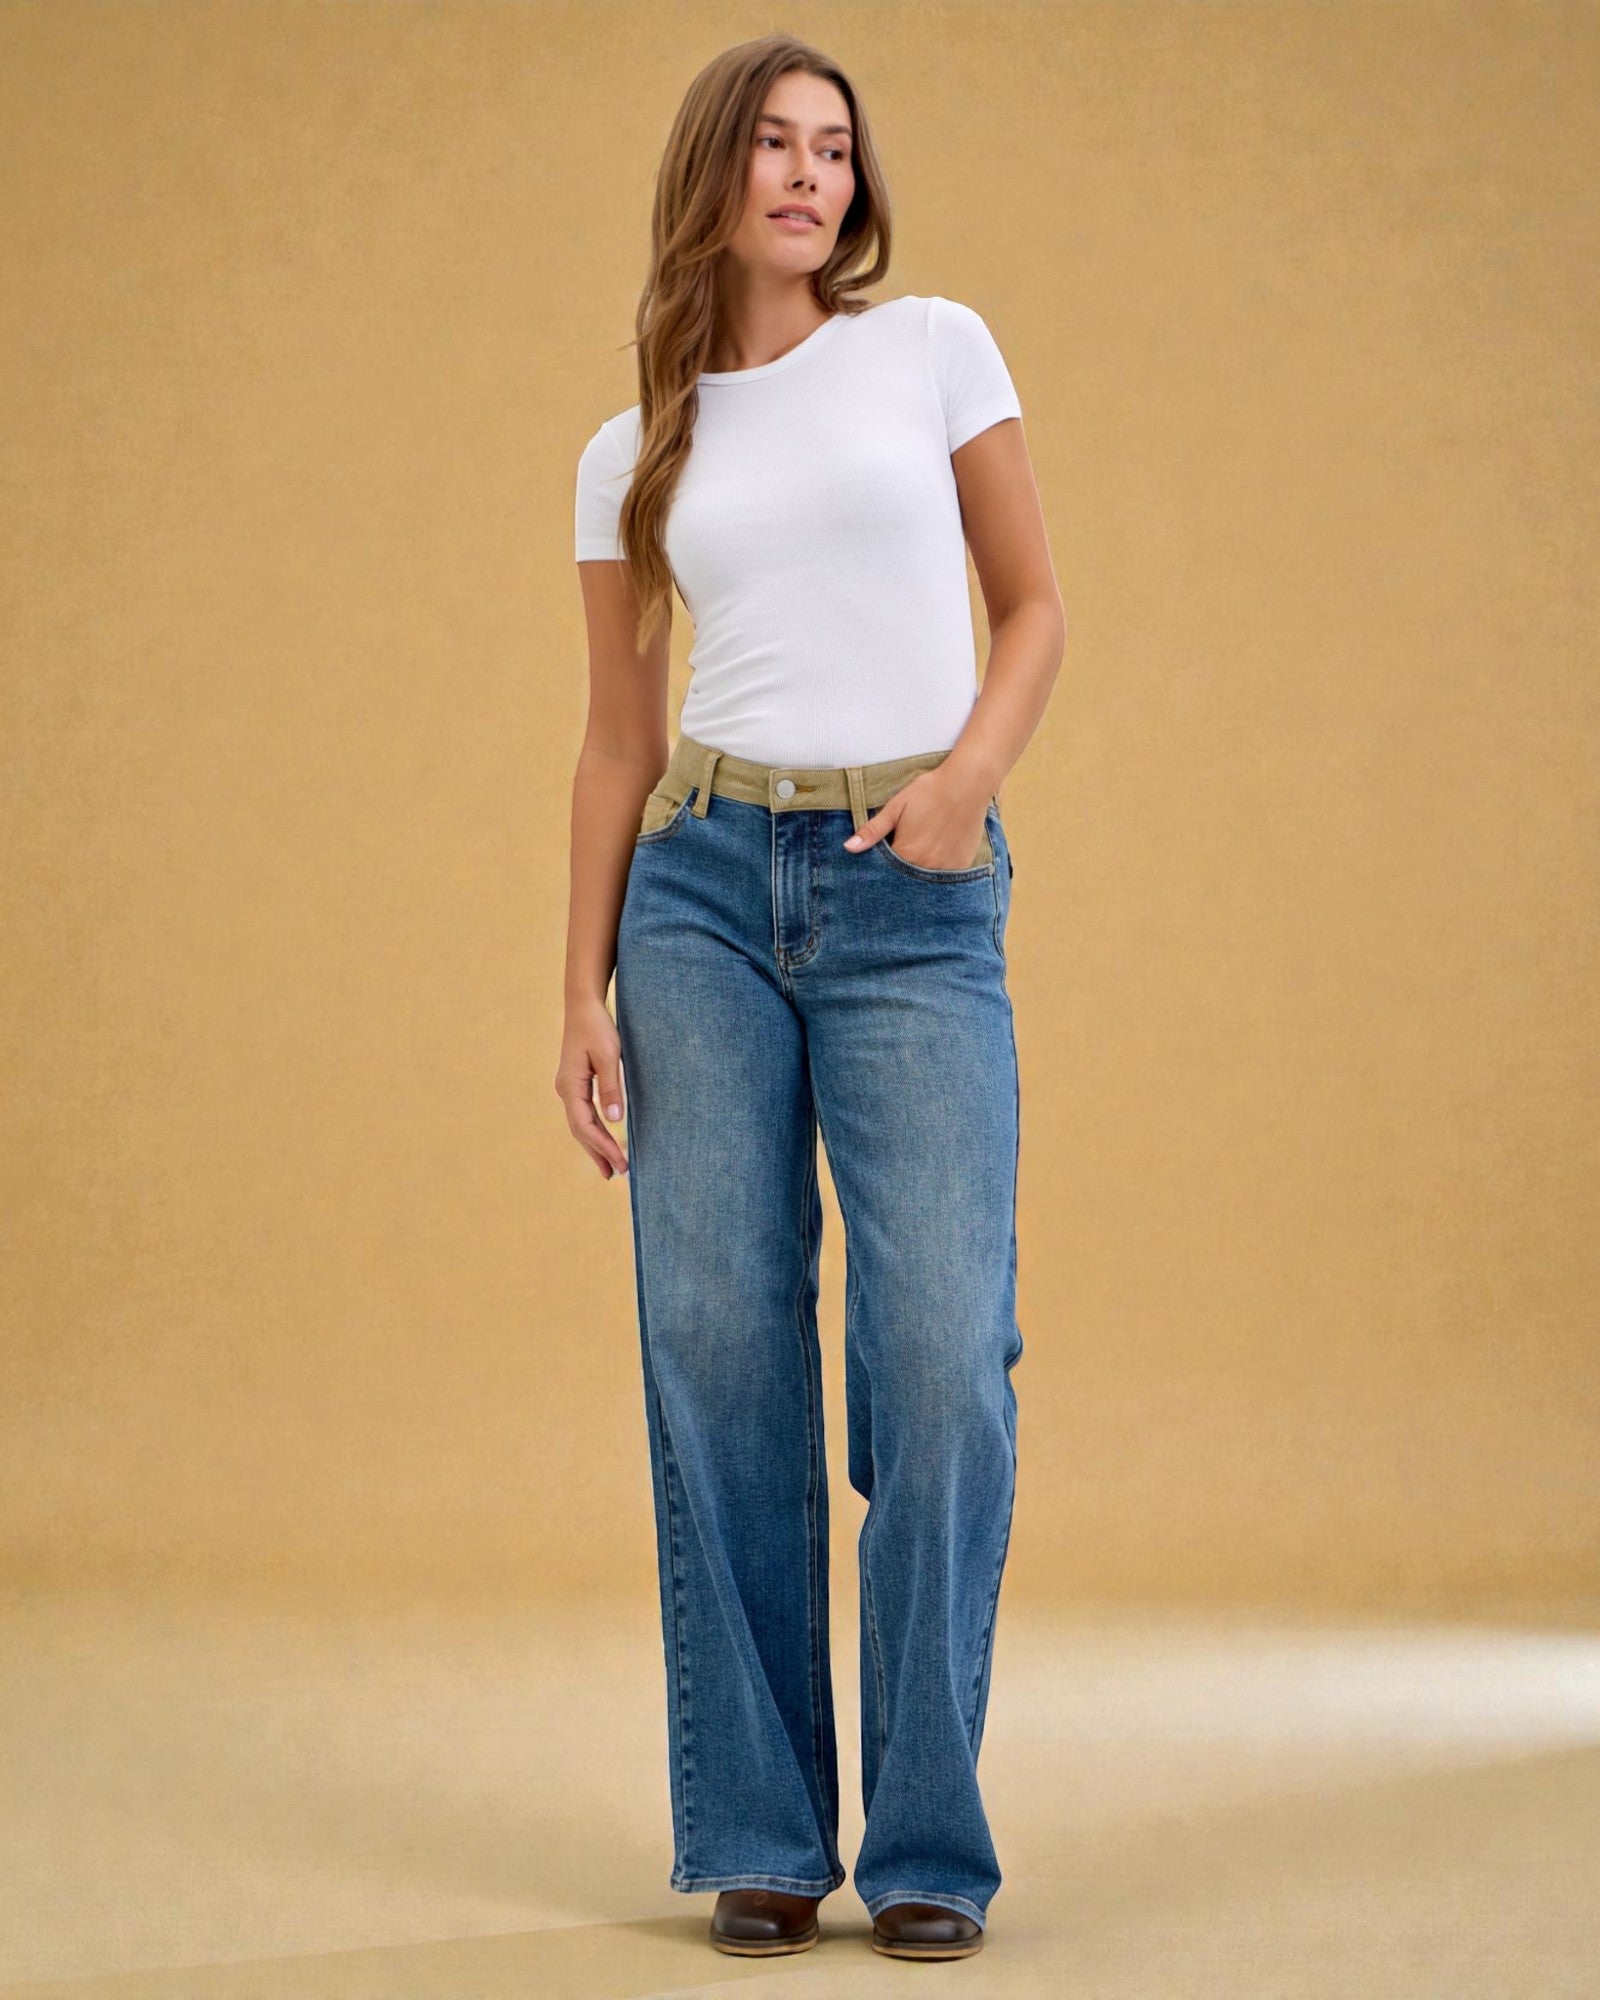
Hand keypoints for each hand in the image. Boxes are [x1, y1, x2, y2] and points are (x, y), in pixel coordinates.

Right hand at [555, 997, 628, 1180]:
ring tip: (608, 1168)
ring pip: (580, 1124)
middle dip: (597, 1153)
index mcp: (570, 1086)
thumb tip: (615, 1120)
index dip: (603, 1147)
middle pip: (580, 1131)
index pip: (586, 1126)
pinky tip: (603, 1139)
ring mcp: (568, 1087)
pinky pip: (583, 1113)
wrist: (583, 1005)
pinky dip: (593, 1130)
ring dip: (594, 1146)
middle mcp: (565, 1090)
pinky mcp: (575, 1083)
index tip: (620, 1163)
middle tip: (614, 1175)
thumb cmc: (597, 1027)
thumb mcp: (608, 1056)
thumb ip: (611, 1088)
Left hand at [842, 770, 987, 870]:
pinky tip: (940, 852)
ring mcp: (945, 868)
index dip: (883, 865)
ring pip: (926, 880)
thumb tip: (848, 848)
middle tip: (910, 847)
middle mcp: (925, 866)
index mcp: (905, 853)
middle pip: (906, 879)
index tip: (887, 854)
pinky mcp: (962, 865)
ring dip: (921, 872)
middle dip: (901, 872)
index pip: (886, 871)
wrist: (966, 784)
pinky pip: (946, 878)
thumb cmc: (928, 792)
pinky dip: (939, 871)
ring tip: (924, 849)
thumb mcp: (896, 807)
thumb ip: (873, 830)